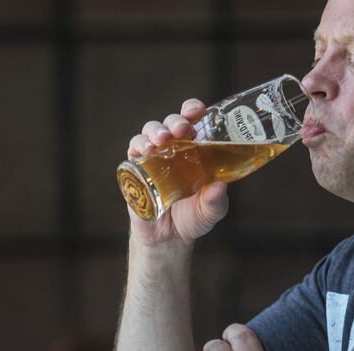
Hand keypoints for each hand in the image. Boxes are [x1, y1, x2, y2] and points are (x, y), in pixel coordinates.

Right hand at [127, 99, 229, 246]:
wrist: (168, 238)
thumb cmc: (193, 219)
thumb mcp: (211, 211)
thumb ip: (215, 201)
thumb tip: (219, 186)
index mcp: (195, 150)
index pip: (193, 121)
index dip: (193, 110)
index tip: (196, 111)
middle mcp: (174, 149)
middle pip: (171, 123)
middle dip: (174, 121)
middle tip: (180, 129)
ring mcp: (154, 157)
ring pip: (150, 131)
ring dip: (154, 130)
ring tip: (160, 141)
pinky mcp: (137, 169)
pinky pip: (133, 149)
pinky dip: (138, 145)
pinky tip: (145, 150)